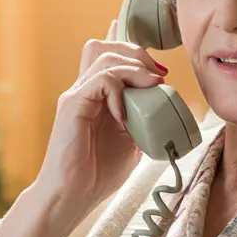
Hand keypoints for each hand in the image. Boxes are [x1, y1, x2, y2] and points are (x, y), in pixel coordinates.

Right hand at [0, 21, 165, 236]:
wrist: (72, 196)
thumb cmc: (97, 174)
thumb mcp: (131, 143)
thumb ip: (142, 121)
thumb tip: (164, 109)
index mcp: (95, 97)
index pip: (103, 55)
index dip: (122, 40)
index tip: (147, 46)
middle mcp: (83, 90)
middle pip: (106, 47)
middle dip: (137, 54)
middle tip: (160, 75)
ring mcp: (76, 95)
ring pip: (105, 57)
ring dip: (135, 69)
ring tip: (152, 87)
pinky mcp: (72, 104)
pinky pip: (101, 81)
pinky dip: (120, 92)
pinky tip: (125, 116)